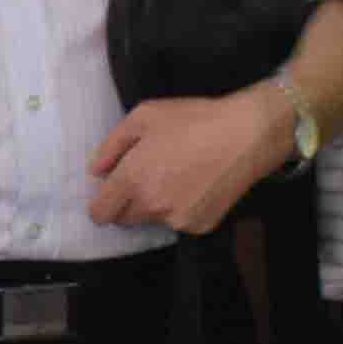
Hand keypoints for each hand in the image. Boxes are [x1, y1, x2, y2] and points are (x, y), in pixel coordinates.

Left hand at [87, 81, 298, 238]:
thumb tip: (96, 172)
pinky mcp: (200, 226)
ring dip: (156, 205)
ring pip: (153, 220)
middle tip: (149, 176)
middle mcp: (151, 206)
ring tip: (178, 175)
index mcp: (132, 180)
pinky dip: (183, 208)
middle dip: (128, 202)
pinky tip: (198, 185)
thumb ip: (111, 146)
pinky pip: (180, 222)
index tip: (111, 193)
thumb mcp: (144, 117)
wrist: (246, 135)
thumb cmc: (193, 119)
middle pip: (125, 219)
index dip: (101, 204)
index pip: (100, 213)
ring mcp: (177, 219)